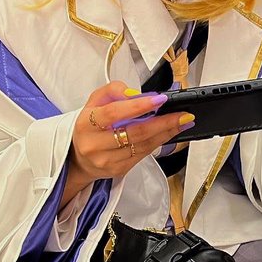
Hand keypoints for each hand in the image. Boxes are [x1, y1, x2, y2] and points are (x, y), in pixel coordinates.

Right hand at [62, 80, 193, 204]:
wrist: (78, 158)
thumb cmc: (90, 126)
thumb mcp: (93, 102)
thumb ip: (112, 91)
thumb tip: (135, 94)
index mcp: (86, 123)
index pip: (114, 113)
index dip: (138, 106)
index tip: (159, 99)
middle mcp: (95, 144)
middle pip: (135, 132)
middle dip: (163, 122)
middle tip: (182, 113)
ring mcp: (107, 160)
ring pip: (143, 145)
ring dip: (167, 132)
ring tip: (183, 121)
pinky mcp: (118, 170)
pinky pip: (144, 154)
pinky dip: (160, 142)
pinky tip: (170, 132)